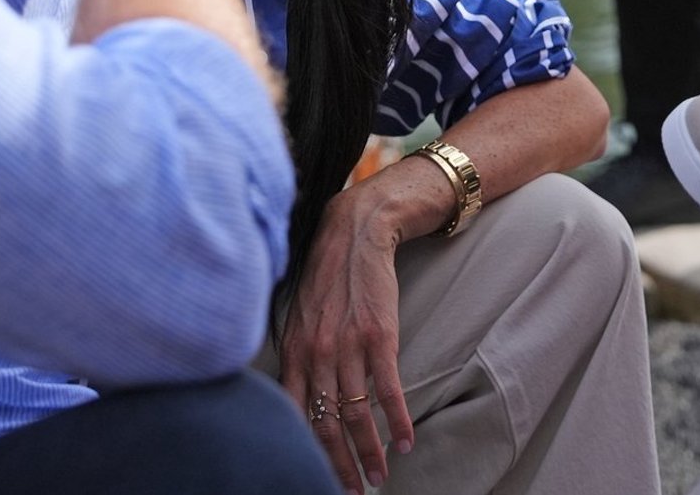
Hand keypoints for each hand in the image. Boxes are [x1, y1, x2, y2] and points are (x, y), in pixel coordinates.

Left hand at [279, 188, 416, 491]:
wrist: (357, 231)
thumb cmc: (328, 275)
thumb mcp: (299, 317)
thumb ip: (298, 358)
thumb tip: (298, 399)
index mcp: (293, 352)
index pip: (295, 418)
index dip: (307, 453)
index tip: (317, 477)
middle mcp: (316, 354)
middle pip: (326, 426)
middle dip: (340, 465)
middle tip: (354, 491)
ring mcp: (348, 346)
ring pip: (357, 415)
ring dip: (370, 453)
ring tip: (380, 476)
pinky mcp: (380, 336)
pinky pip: (388, 390)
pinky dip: (399, 420)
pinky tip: (406, 441)